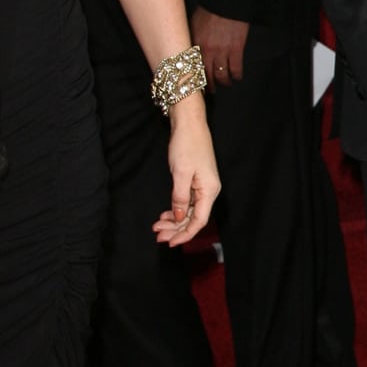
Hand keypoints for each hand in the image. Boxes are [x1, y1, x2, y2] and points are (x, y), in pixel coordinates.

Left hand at [153, 96, 220, 246]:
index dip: (185, 234)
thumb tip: (179, 216)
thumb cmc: (187, 145)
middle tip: (158, 235)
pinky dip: (176, 209)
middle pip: (194, 218)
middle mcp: (209, 191)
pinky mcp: (196, 181)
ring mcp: (202, 186)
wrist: (190, 124)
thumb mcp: (181, 173)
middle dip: (176, 229)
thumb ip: (180, 197)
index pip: (199, 220)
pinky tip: (166, 213)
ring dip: (175, 220)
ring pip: (190, 211)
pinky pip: (187, 202)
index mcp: (209, 191)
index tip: (170, 243)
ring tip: (158, 225)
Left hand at [190, 6, 249, 87]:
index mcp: (194, 45)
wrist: (226, 3)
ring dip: (224, 82)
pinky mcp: (236, 49)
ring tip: (225, 83)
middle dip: (209, 86)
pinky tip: (237, 77)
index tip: (195, 86)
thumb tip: (192, 53)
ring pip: (222, 75)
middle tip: (211, 89)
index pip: (192, 69)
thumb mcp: (194, 25)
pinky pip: (236, 68)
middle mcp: (207, 51)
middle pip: (206, 75)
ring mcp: (222, 51)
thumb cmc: (209, 11)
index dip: (194, 80)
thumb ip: (193, 41)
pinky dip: (237, 75)